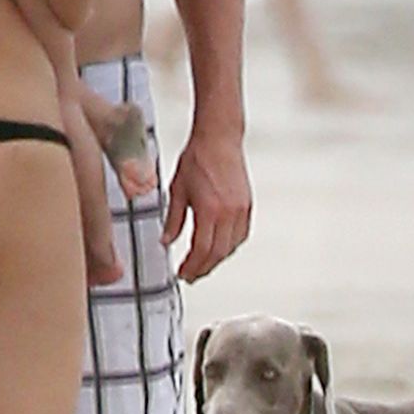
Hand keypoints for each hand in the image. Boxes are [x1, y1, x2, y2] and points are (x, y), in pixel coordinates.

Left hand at [162, 126, 251, 281]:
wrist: (219, 138)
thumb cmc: (197, 159)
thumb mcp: (177, 190)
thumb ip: (172, 220)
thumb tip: (166, 241)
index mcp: (209, 210)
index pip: (201, 250)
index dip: (191, 267)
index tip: (182, 274)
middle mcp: (229, 213)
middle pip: (218, 253)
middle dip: (203, 268)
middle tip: (190, 275)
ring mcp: (241, 210)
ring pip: (231, 247)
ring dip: (216, 259)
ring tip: (202, 264)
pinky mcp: (247, 205)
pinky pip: (241, 235)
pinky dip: (230, 246)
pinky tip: (219, 248)